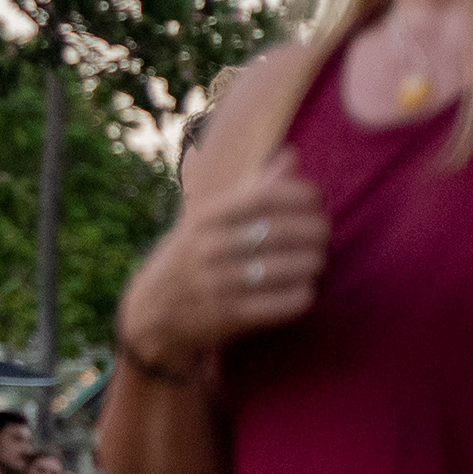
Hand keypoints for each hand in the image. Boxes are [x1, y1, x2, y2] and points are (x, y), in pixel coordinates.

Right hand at [121, 146, 328, 373]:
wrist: (151, 313)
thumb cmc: (189, 258)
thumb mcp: (207, 221)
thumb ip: (252, 190)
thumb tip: (291, 156)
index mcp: (206, 219)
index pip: (268, 196)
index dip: (302, 195)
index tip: (314, 201)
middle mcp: (210, 248)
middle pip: (286, 231)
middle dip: (316, 231)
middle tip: (321, 235)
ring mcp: (219, 284)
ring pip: (293, 267)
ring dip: (314, 263)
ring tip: (314, 262)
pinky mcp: (231, 317)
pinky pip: (288, 302)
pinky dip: (304, 294)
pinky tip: (302, 289)